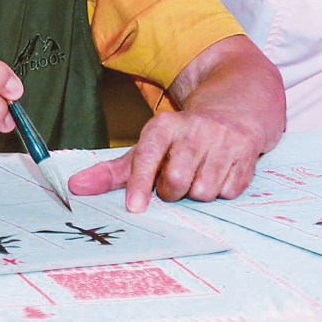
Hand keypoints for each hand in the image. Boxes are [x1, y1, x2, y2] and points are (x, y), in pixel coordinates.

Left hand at [66, 107, 265, 213]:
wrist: (233, 113)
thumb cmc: (181, 140)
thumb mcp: (146, 148)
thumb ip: (112, 172)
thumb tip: (75, 188)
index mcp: (164, 126)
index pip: (148, 157)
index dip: (140, 184)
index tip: (135, 208)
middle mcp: (194, 130)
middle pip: (176, 183)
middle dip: (172, 192)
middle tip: (174, 180)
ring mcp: (223, 142)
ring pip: (203, 192)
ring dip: (197, 192)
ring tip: (198, 173)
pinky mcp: (246, 156)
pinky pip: (227, 193)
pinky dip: (221, 190)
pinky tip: (218, 172)